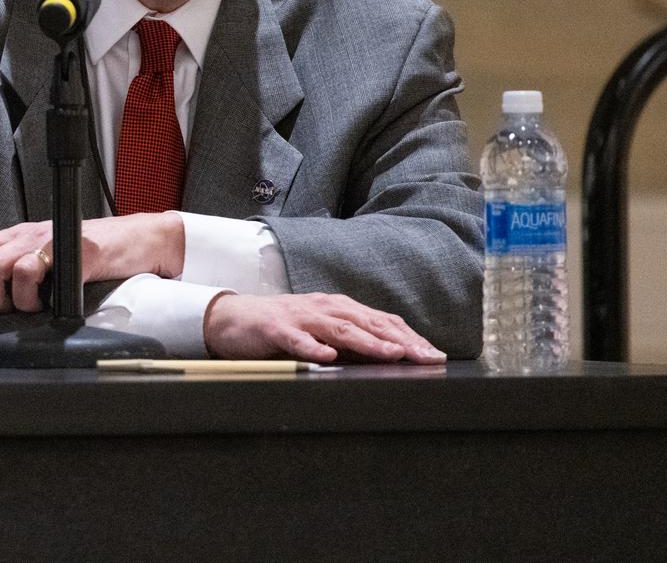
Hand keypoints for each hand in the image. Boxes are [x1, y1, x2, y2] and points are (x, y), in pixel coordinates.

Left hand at [0, 213, 184, 311]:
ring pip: (11, 269)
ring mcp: (56, 242)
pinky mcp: (83, 254)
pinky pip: (51, 273)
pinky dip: (48, 297)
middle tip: (13, 309)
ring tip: (37, 307)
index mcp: (21, 235)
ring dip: (19, 299)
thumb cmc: (96, 249)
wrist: (143, 238)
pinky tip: (59, 303)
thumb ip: (23, 263)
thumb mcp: (50, 251)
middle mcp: (32, 235)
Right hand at [202, 292, 446, 363]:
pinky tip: (326, 357)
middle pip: (368, 323)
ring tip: (391, 354)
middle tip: (427, 357)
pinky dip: (312, 348)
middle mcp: (324, 308)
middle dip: (400, 340)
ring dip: (367, 342)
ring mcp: (300, 317)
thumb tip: (391, 359)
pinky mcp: (275, 329)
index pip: (381, 321)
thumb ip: (351, 344)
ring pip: (338, 329)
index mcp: (338, 309)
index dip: (410, 337)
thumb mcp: (321, 334)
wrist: (232, 318)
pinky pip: (296, 339)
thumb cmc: (281, 328)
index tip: (434, 355)